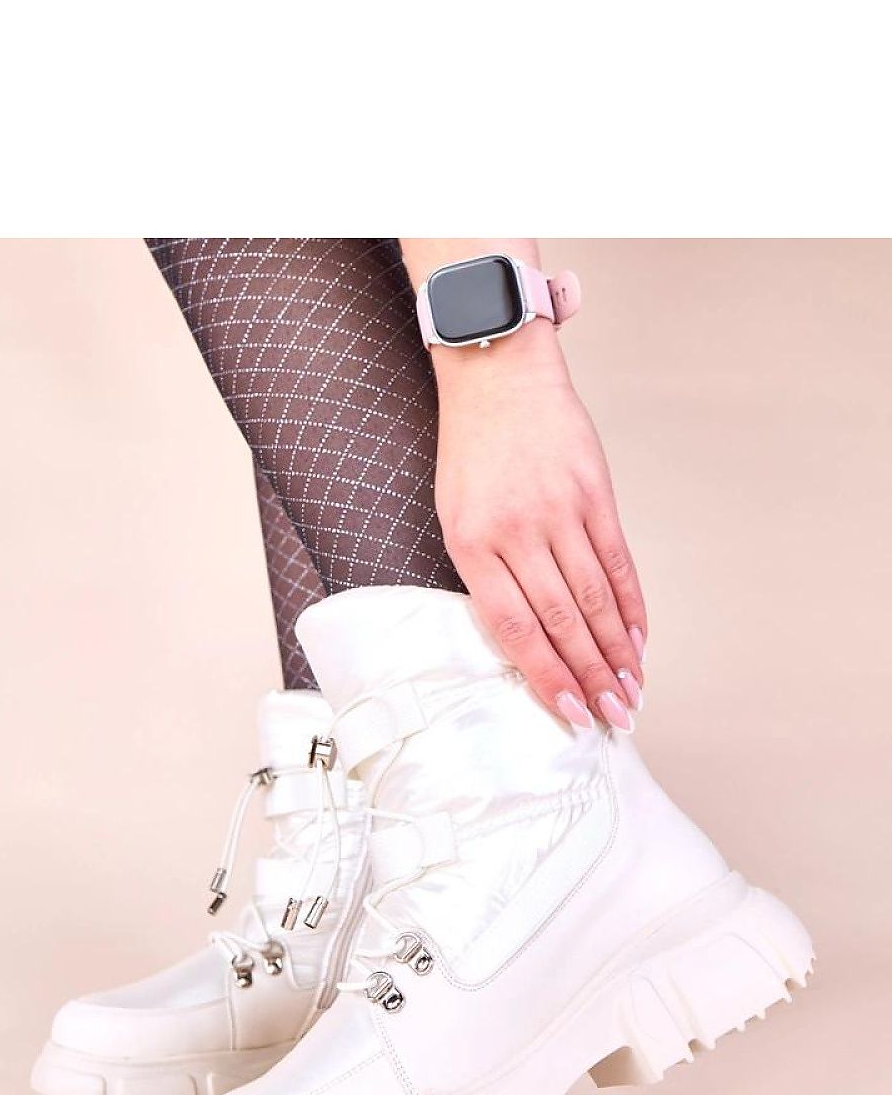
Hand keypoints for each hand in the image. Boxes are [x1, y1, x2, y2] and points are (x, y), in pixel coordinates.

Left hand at [433, 322, 645, 729]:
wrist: (497, 377)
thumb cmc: (471, 454)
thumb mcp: (455, 516)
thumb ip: (487, 574)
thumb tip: (525, 638)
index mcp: (471, 544)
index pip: (514, 628)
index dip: (545, 675)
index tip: (569, 712)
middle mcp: (517, 531)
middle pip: (562, 621)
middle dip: (591, 677)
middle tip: (613, 717)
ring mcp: (560, 510)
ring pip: (596, 598)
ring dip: (617, 652)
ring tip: (632, 691)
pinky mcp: (593, 492)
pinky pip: (618, 561)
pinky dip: (632, 605)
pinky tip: (639, 639)